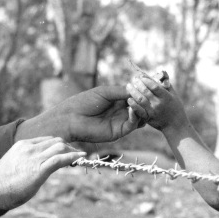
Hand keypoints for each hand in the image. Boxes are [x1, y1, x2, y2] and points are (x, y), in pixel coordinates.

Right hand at [0, 136, 84, 213]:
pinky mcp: (40, 169)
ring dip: (72, 150)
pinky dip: (73, 156)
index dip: (57, 145)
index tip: (64, 151)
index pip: (45, 140)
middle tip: (76, 153)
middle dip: (67, 146)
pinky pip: (61, 158)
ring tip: (81, 155)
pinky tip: (81, 157)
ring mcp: (35, 157)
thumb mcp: (13, 167)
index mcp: (22, 145)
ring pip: (60, 147)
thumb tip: (29, 173)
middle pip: (55, 140)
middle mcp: (29, 148)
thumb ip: (23, 165)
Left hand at [22, 85, 140, 144]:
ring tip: (136, 100)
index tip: (147, 84)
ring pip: (140, 117)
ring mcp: (121, 122)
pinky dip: (135, 116)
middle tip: (145, 93)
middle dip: (145, 100)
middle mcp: (121, 112)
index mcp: (118, 101)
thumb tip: (137, 89)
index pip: (136, 96)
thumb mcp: (104, 92)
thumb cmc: (84, 102)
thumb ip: (121, 91)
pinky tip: (132, 108)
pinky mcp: (118, 132)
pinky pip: (132, 125)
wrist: (71, 118)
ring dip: (141, 108)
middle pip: (141, 107)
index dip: (142, 91)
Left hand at [126, 73, 185, 132]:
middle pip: (146, 92)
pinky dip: (133, 105)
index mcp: (166, 97)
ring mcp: (153, 111)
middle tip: (133, 79)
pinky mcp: (148, 118)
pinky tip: (129, 99)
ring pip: (140, 100)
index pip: (154, 86)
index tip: (141, 76)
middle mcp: (159, 104)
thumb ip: (166, 84)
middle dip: (138, 84)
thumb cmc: (175, 107)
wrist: (175, 125)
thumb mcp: (174, 95)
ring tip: (129, 86)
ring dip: (133, 92)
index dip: (146, 80)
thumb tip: (160, 72)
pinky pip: (139, 111)